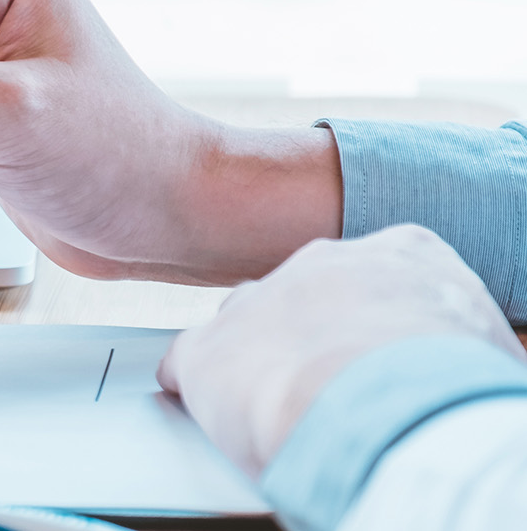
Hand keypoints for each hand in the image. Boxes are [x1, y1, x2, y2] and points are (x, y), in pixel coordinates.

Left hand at [156, 225, 526, 474]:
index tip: (374, 350)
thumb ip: (454, 341)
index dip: (370, 319)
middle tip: (328, 385)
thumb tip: (466, 366)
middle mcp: (321, 262)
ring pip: (244, 326)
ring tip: (278, 405)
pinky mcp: (207, 350)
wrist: (395, 408)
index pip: (374, 276)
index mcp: (402, 254)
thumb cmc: (455, 385)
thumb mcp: (483, 347)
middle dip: (309, 337)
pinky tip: (219, 418)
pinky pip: (188, 366)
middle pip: (303, 296)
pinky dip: (199, 393)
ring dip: (255, 362)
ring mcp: (258, 300)